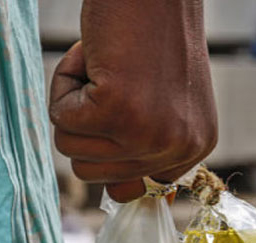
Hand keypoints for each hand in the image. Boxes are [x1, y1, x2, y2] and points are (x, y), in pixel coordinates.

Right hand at [49, 0, 217, 201]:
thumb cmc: (150, 34)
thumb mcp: (162, 102)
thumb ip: (146, 147)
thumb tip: (124, 195)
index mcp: (195, 148)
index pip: (137, 189)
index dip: (112, 154)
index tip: (115, 120)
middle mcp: (178, 149)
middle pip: (95, 175)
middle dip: (87, 124)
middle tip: (114, 78)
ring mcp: (150, 134)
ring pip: (71, 148)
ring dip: (73, 103)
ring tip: (105, 67)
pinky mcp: (118, 112)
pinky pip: (60, 119)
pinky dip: (63, 82)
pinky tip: (94, 56)